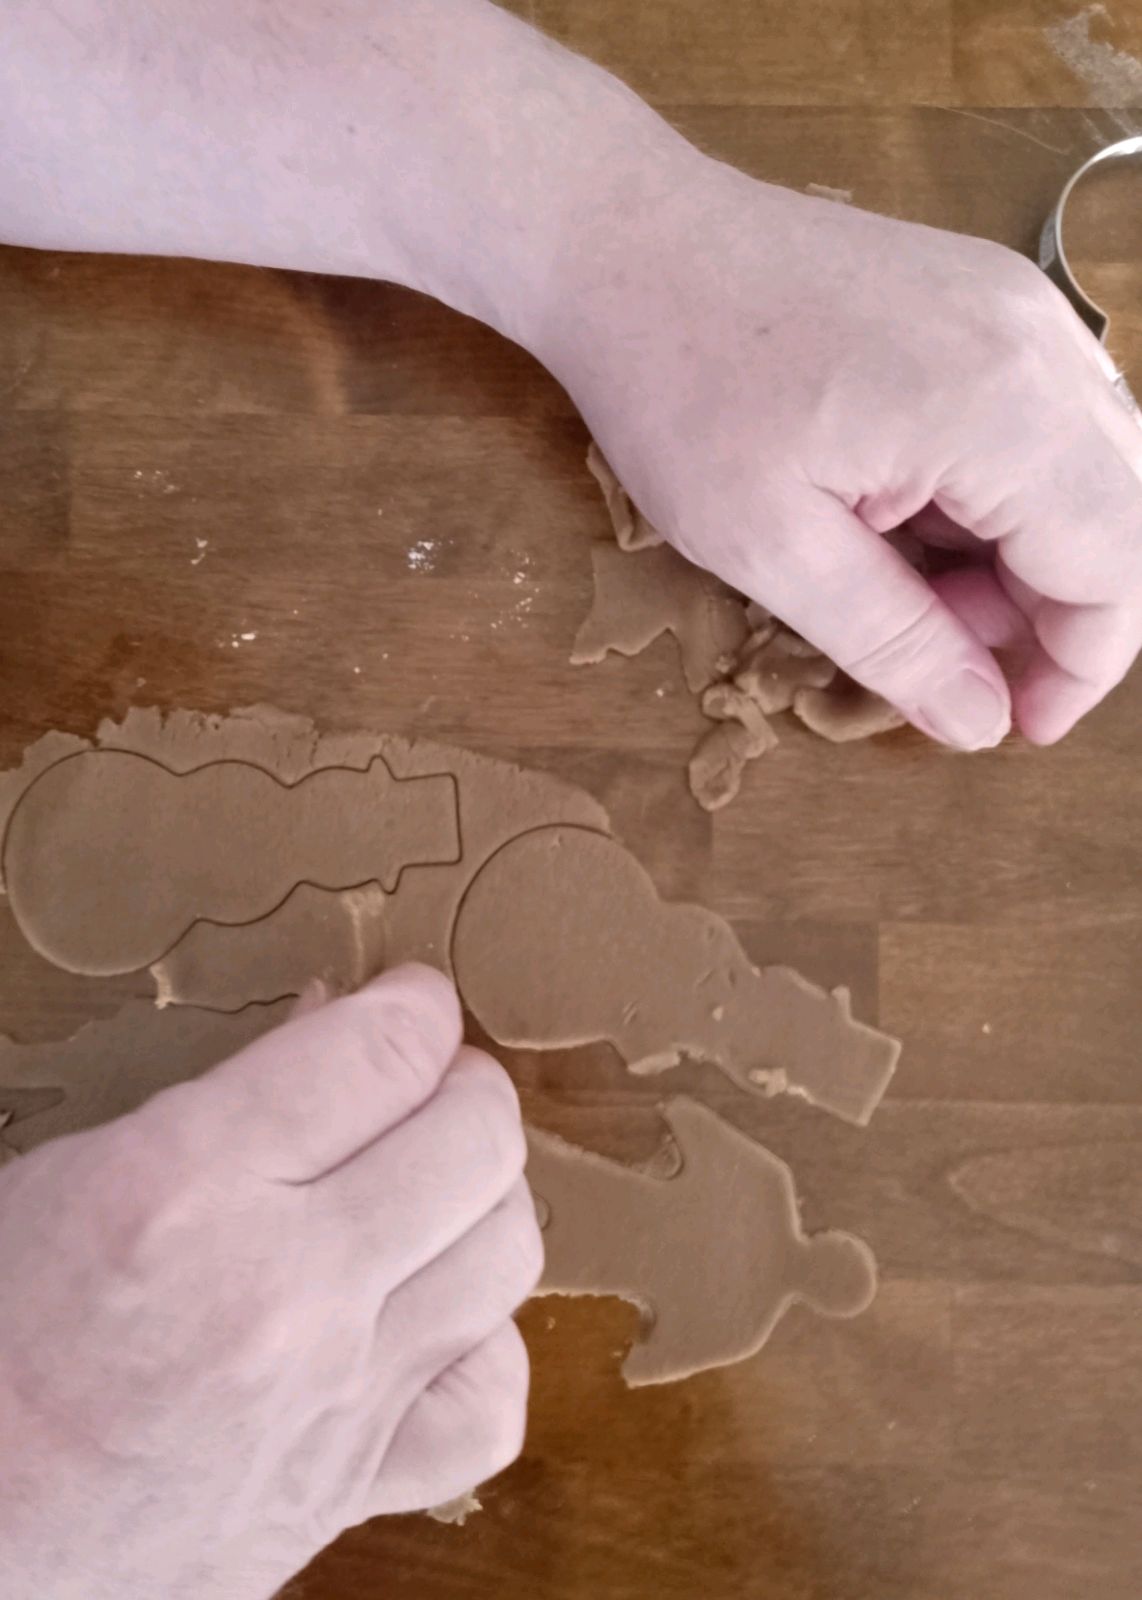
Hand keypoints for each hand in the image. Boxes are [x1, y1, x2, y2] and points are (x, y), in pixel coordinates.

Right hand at [0, 965, 540, 1599]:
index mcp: (188, 1186)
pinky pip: (489, 1404)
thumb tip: (340, 1024)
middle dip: (462, 1086)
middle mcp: (284, 1289)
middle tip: (424, 1084)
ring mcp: (335, 1398)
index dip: (416, 1006)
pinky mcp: (353, 1487)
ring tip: (433, 1185)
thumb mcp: (80, 1170)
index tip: (411, 1003)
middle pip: (476, 1139)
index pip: (386, 1053)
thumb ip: (227, 1095)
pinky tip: (436, 1320)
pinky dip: (482, 1346)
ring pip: (505, 1251)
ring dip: (482, 1196)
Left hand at [542, 160, 1141, 746]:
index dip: (1079, 666)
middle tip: (943, 659)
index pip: (1114, 564)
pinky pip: (1045, 420)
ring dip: (1023, 558)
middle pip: (1120, 516)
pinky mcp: (988, 301)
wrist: (631, 245)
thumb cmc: (680, 392)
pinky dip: (1002, 496)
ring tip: (905, 587)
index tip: (1013, 726)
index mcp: (1000, 408)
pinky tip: (909, 518)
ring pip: (1088, 472)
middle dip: (1052, 614)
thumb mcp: (770, 547)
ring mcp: (1020, 310)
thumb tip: (983, 724)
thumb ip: (894, 642)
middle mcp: (1040, 345)